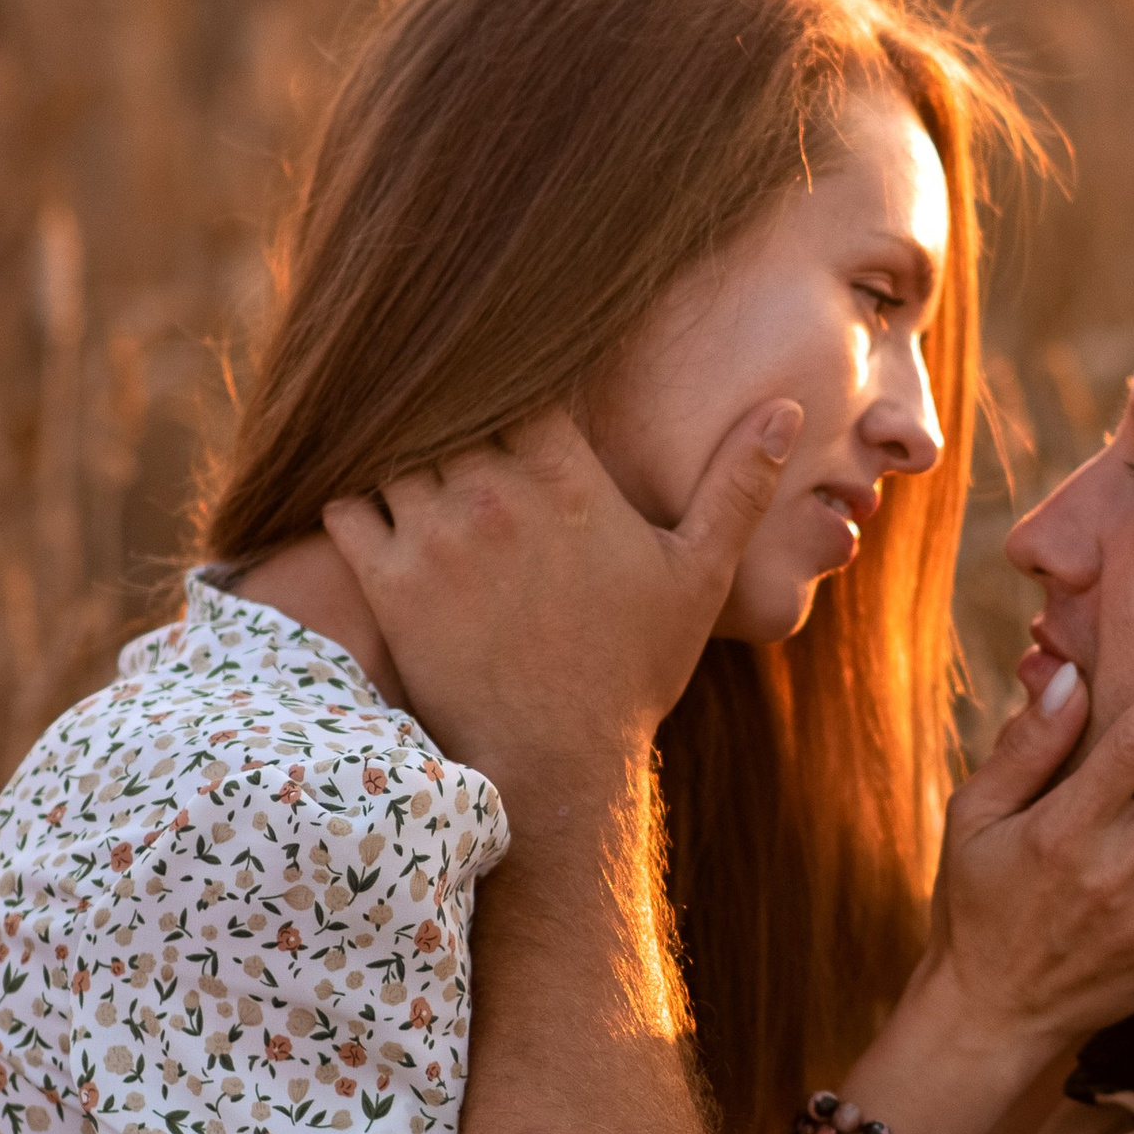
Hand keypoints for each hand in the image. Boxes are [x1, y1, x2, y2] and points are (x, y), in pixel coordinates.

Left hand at [325, 402, 801, 798]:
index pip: (519, 376)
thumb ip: (737, 485)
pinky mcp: (390, 584)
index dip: (509, 367)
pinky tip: (373, 504)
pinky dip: (353, 496)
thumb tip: (788, 409)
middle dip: (450, 403)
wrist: (559, 767)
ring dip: (399, 447)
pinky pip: (345, 505)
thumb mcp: (699, 575)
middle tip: (447, 402)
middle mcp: (496, 496)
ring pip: (394, 447)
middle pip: (449, 403)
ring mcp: (436, 538)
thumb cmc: (632, 670)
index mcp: (568, 480)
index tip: (506, 369)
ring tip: (408, 450)